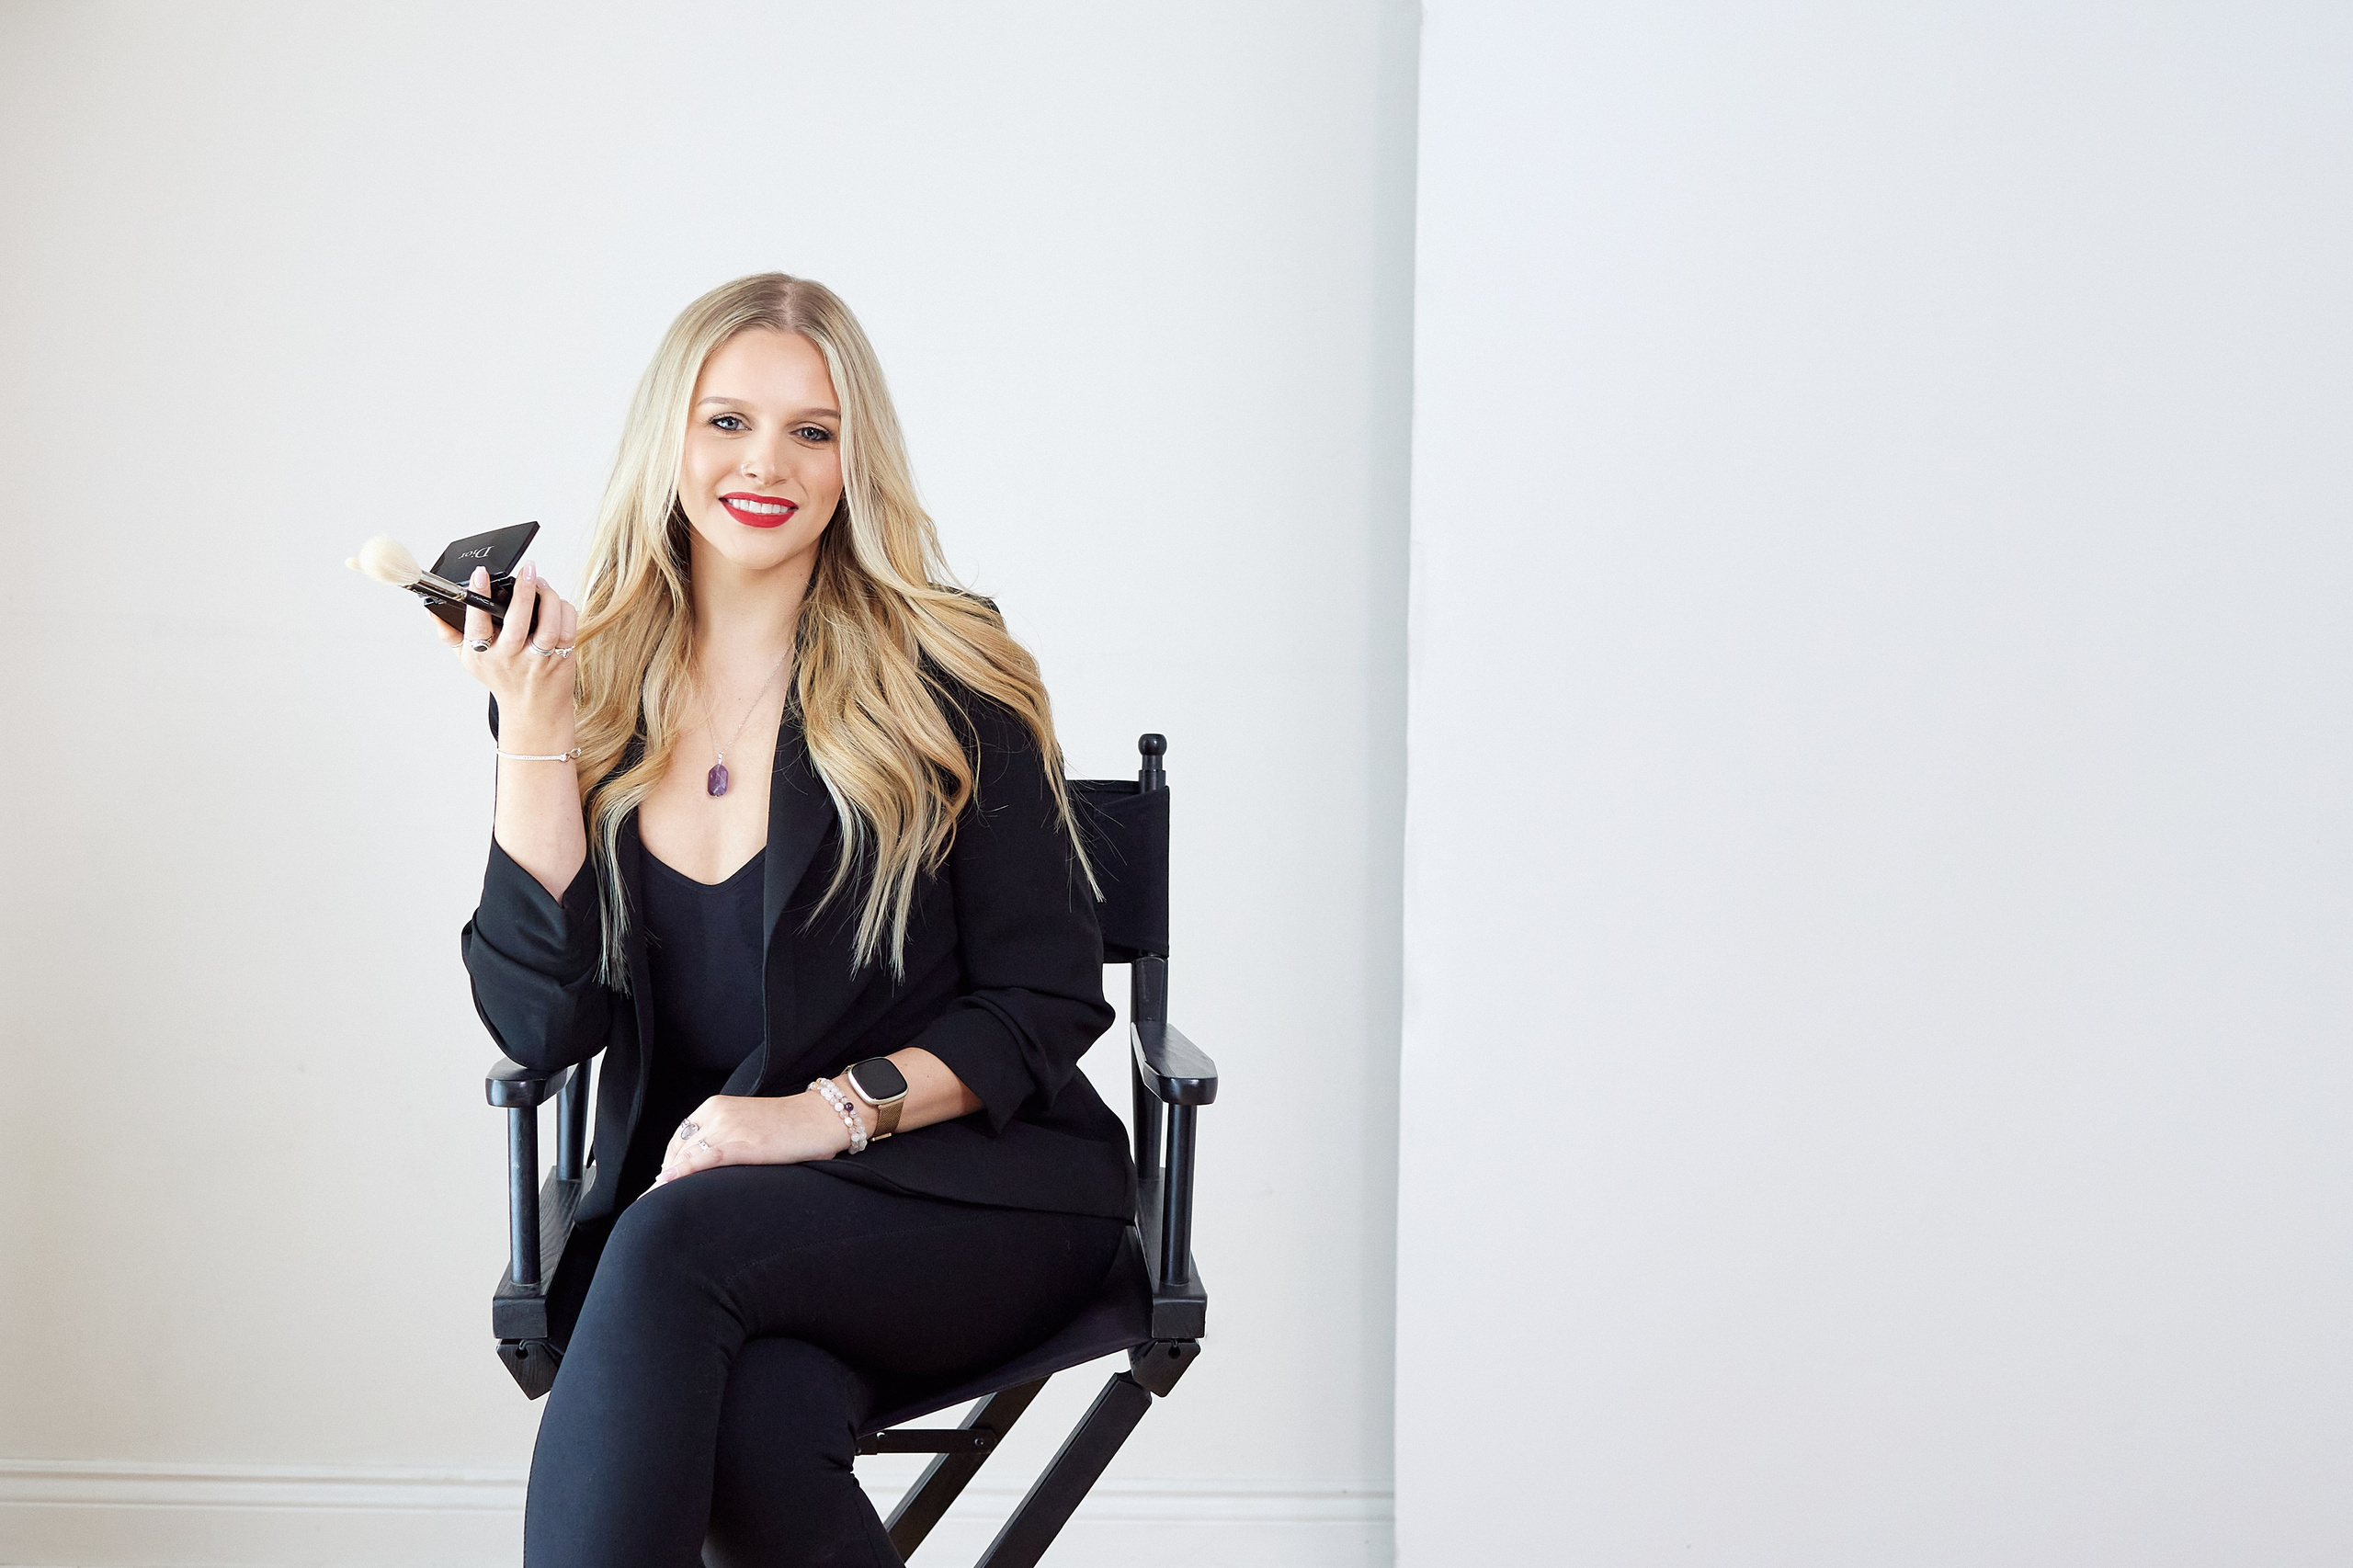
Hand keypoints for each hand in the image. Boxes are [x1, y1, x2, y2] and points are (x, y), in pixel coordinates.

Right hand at [429, 561, 581, 745]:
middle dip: (523, 592)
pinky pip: (567, 632)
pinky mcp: (561, 660)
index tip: (480, 573)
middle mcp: (509, 657)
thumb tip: (432, 610)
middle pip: (517, 623)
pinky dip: (566, 612)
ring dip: (549, 600)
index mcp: (482, 654)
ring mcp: (537, 660)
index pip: (476, 625)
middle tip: (527, 570)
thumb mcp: (469, 660)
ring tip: (542, 583)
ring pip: (548, 627)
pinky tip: (558, 602)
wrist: (533, 711)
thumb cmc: (500, 678)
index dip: (478, 598)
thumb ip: (450, 634)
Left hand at [653, 1091, 856, 1186]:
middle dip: (667, 1176)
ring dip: (668, 1182)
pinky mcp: (743, 1145)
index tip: (666, 1183)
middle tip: (657, 1201)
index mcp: (715, 1106)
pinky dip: (682, 1173)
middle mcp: (717, 1114)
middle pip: (679, 1149)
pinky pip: (703, 1160)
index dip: (671, 1162)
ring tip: (653, 1205)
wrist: (821, 1117)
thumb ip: (725, 1135)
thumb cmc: (790, 1125)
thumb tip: (705, 1163)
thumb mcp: (748, 1123)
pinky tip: (666, 1186)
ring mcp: (729, 1128)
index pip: (680, 1137)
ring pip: (686, 1157)